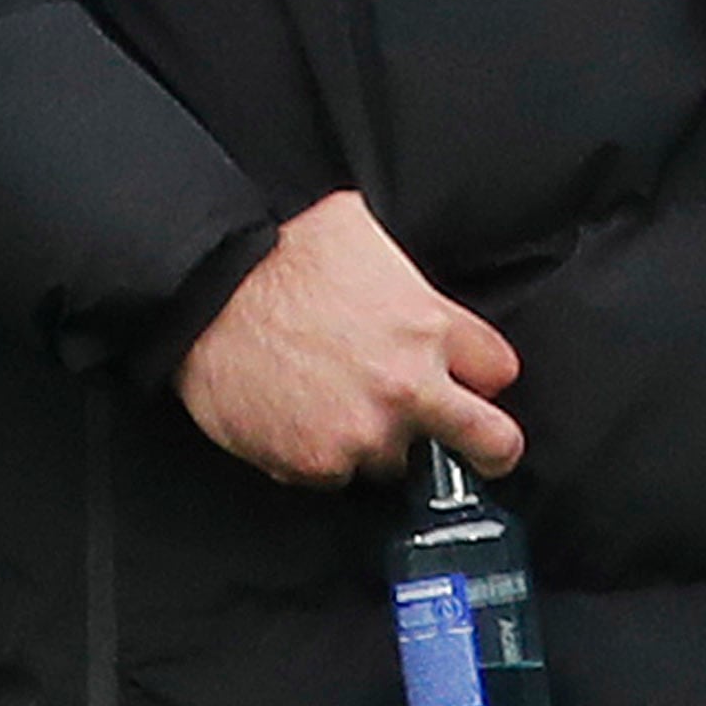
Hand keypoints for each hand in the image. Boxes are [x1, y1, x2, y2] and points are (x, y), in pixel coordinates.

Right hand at [176, 189, 520, 486]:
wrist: (206, 295)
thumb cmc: (278, 255)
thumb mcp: (360, 230)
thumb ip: (405, 267)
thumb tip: (413, 272)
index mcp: (429, 327)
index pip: (499, 372)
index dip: (482, 378)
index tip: (470, 383)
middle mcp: (409, 388)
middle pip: (492, 443)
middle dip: (492, 448)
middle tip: (481, 451)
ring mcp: (365, 433)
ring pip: (399, 463)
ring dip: (380, 443)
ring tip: (338, 406)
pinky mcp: (318, 464)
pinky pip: (338, 475)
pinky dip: (324, 456)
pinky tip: (300, 419)